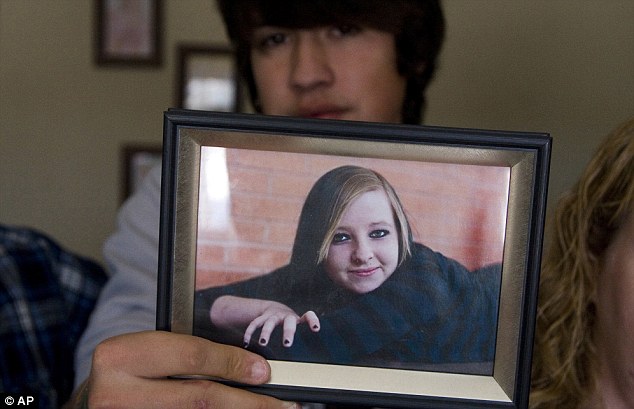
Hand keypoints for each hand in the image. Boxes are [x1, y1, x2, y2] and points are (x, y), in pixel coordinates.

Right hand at [65, 331, 298, 408]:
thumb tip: (248, 367)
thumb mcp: (148, 353)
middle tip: (280, 403)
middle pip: (199, 398)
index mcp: (119, 356)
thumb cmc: (128, 372)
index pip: (191, 357)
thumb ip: (188, 355)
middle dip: (247, 401)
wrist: (93, 402)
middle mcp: (116, 394)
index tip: (263, 371)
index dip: (233, 364)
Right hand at [244, 304, 319, 347]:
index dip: (312, 321)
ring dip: (267, 332)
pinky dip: (250, 332)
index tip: (316, 329)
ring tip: (263, 343)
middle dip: (288, 332)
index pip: (308, 316)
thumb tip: (305, 366)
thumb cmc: (288, 325)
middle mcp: (286, 316)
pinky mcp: (262, 317)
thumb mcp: (295, 329)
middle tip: (287, 344)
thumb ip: (299, 342)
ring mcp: (274, 316)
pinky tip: (247, 343)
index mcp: (297, 320)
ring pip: (270, 322)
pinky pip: (255, 323)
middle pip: (289, 322)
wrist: (273, 308)